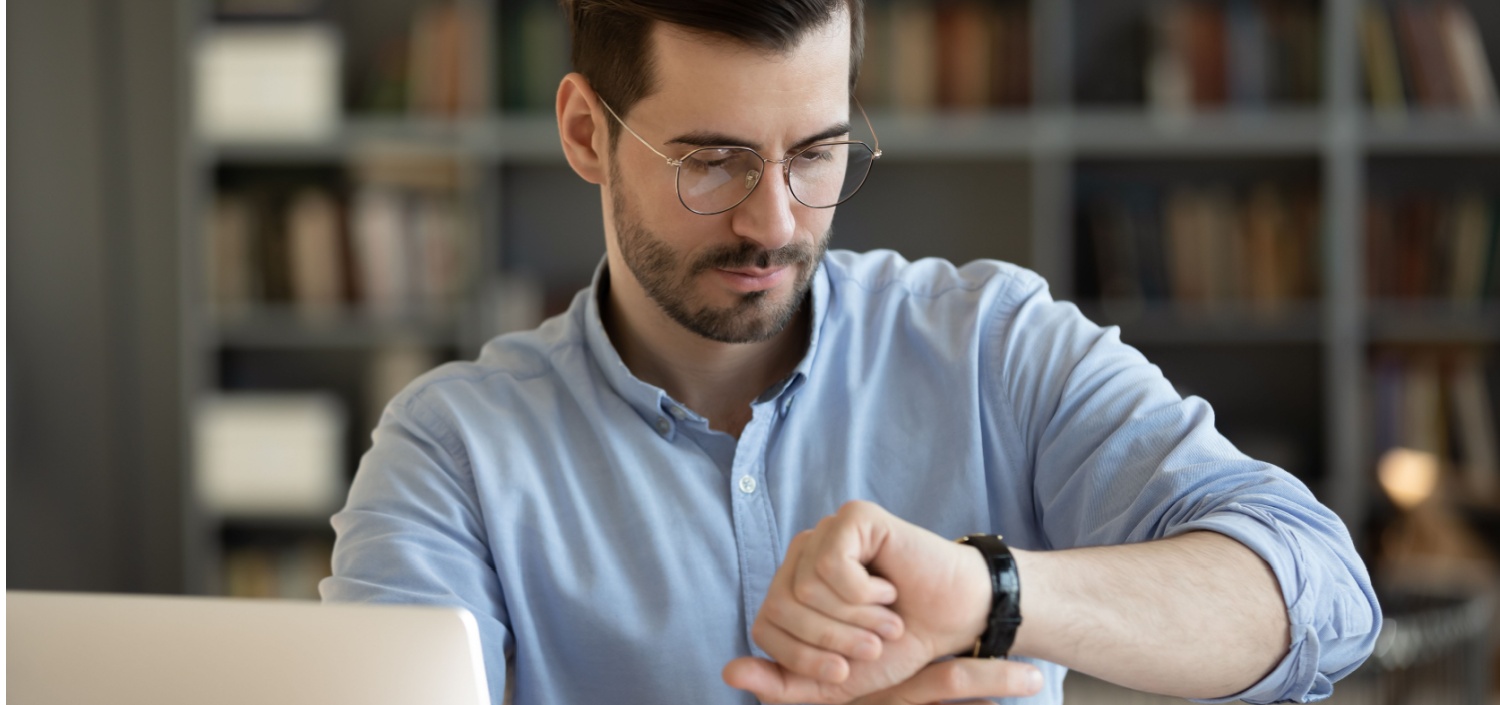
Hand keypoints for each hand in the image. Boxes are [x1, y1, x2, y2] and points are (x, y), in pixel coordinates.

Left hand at [722, 501, 1040, 702]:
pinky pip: (832, 565)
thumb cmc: (897, 646)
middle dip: (833, 640)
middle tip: (876, 642)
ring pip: (806, 589)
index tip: (846, 670)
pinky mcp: (853, 517)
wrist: (955, 620)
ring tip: (887, 617)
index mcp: (790, 590)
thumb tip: (728, 673)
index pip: (764, 628)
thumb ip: (783, 684)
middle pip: (782, 607)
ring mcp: (825, 532)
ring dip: (857, 618)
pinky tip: (890, 587)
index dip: (803, 659)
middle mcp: (800, 556)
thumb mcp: (836, 680)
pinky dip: (865, 592)